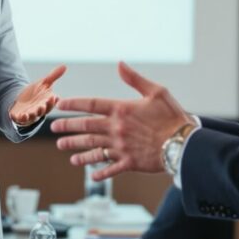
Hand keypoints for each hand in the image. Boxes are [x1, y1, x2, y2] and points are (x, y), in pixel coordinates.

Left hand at [9, 64, 66, 126]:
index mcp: (46, 103)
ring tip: (31, 112)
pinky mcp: (20, 117)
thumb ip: (53, 76)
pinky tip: (20, 116)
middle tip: (43, 106)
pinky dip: (20, 118)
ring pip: (32, 116)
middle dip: (43, 109)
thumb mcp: (43, 83)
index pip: (51, 103)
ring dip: (32, 115)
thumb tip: (65, 66)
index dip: (52, 101)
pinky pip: (21, 119)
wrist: (21, 100)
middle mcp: (39, 110)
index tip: (54, 97)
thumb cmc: (35, 93)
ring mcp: (30, 115)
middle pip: (43, 111)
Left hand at [50, 62, 191, 180]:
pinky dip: (99, 172)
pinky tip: (90, 174)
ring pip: (92, 148)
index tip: (60, 104)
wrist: (184, 143)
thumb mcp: (156, 92)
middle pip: (86, 127)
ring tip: (63, 147)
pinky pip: (110, 168)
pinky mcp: (129, 163)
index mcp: (122, 110)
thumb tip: (120, 64)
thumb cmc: (172, 117)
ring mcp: (121, 148)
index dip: (73, 104)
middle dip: (67, 127)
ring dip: (75, 148)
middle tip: (54, 128)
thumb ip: (135, 79)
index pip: (91, 105)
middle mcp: (117, 129)